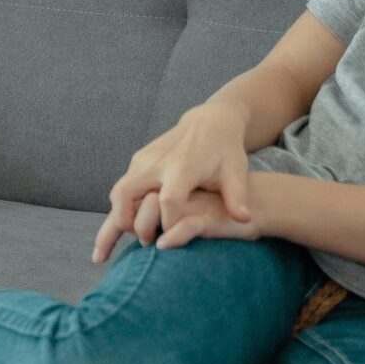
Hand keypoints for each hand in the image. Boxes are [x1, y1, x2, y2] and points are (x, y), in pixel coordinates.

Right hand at [93, 102, 256, 262]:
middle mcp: (157, 162)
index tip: (171, 239)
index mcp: (183, 167)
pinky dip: (123, 206)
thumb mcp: (236, 172)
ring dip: (120, 215)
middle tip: (142, 241)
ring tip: (135, 234)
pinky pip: (122, 187)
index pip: (168, 200)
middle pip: (127, 193)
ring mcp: (144, 159)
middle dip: (127, 221)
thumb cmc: (226, 152)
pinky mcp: (139, 159)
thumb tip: (245, 220)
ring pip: (119, 191)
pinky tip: (137, 221)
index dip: (168, 222)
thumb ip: (237, 197)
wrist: (209, 121)